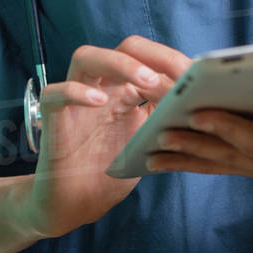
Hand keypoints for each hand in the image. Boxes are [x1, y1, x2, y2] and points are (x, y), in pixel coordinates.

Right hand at [25, 36, 189, 238]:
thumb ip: (166, 120)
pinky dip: (76, 92)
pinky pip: (55, 93)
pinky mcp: (52, 118)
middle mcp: (101, 87)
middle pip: (122, 48)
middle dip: (152, 55)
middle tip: (178, 74)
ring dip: (119, 63)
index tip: (198, 75)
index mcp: (126, 90)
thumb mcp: (147, 144)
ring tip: (145, 81)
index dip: (173, 62)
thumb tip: (200, 101)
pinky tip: (98, 102)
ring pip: (86, 57)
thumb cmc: (111, 172)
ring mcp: (74, 99)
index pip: (149, 58)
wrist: (76, 204)